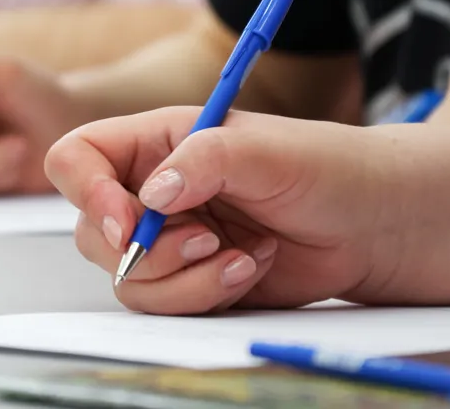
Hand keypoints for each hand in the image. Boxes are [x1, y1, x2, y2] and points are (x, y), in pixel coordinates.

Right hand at [45, 108, 401, 314]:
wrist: (371, 222)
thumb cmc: (325, 168)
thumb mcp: (264, 149)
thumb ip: (203, 160)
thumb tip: (153, 197)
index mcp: (155, 143)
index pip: (78, 159)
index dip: (87, 194)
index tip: (126, 225)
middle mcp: (152, 192)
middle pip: (92, 234)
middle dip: (146, 252)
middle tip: (205, 242)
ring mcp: (169, 240)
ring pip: (129, 280)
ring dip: (184, 279)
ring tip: (243, 257)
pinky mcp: (191, 280)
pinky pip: (167, 305)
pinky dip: (206, 295)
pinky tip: (251, 269)